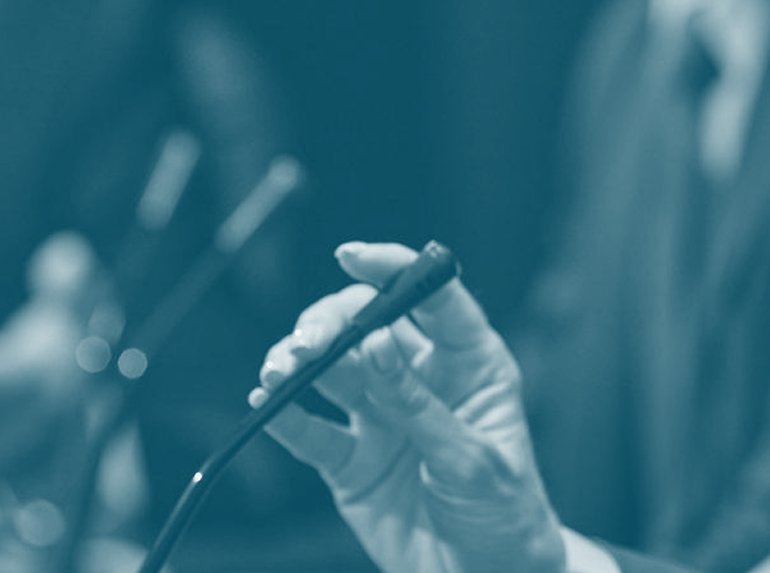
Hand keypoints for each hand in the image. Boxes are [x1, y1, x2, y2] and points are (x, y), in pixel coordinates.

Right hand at [253, 242, 568, 572]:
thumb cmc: (504, 514)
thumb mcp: (473, 458)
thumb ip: (419, 405)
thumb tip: (372, 344)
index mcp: (469, 364)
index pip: (431, 298)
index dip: (393, 269)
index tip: (352, 256)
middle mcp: (420, 381)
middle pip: (365, 325)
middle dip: (330, 322)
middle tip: (309, 343)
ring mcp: (382, 418)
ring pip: (330, 369)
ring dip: (299, 360)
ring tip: (282, 367)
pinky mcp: (351, 461)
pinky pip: (310, 429)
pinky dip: (283, 413)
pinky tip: (265, 400)